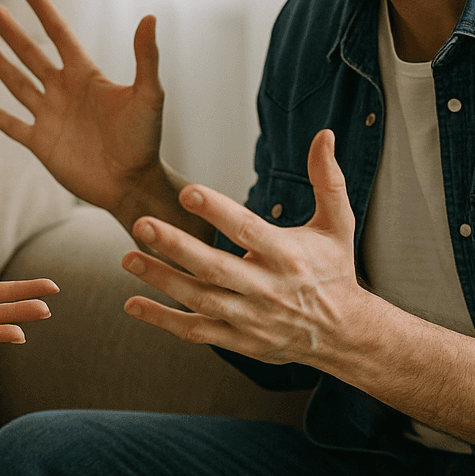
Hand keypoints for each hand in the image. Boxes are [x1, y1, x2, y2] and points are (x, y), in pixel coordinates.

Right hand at [0, 0, 171, 223]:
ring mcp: (50, 117)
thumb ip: (145, 57)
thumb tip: (150, 17)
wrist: (132, 183)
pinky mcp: (41, 143)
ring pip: (17, 84)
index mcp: (86, 76)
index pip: (59, 34)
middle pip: (31, 54)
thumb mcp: (148, 95)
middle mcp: (64, 91)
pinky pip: (12, 124)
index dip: (43, 10)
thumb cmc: (145, 139)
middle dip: (11, 32)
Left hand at [119, 130, 371, 364]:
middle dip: (176, 247)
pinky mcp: (239, 340)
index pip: (247, 231)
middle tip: (141, 223)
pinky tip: (132, 303)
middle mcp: (267, 289)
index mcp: (288, 256)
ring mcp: (251, 318)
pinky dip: (163, 320)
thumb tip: (324, 134)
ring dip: (161, 280)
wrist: (346, 335)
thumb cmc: (335, 271)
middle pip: (215, 267)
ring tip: (128, 257)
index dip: (217, 212)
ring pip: (200, 300)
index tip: (187, 193)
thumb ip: (327, 180)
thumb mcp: (338, 225)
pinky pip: (196, 331)